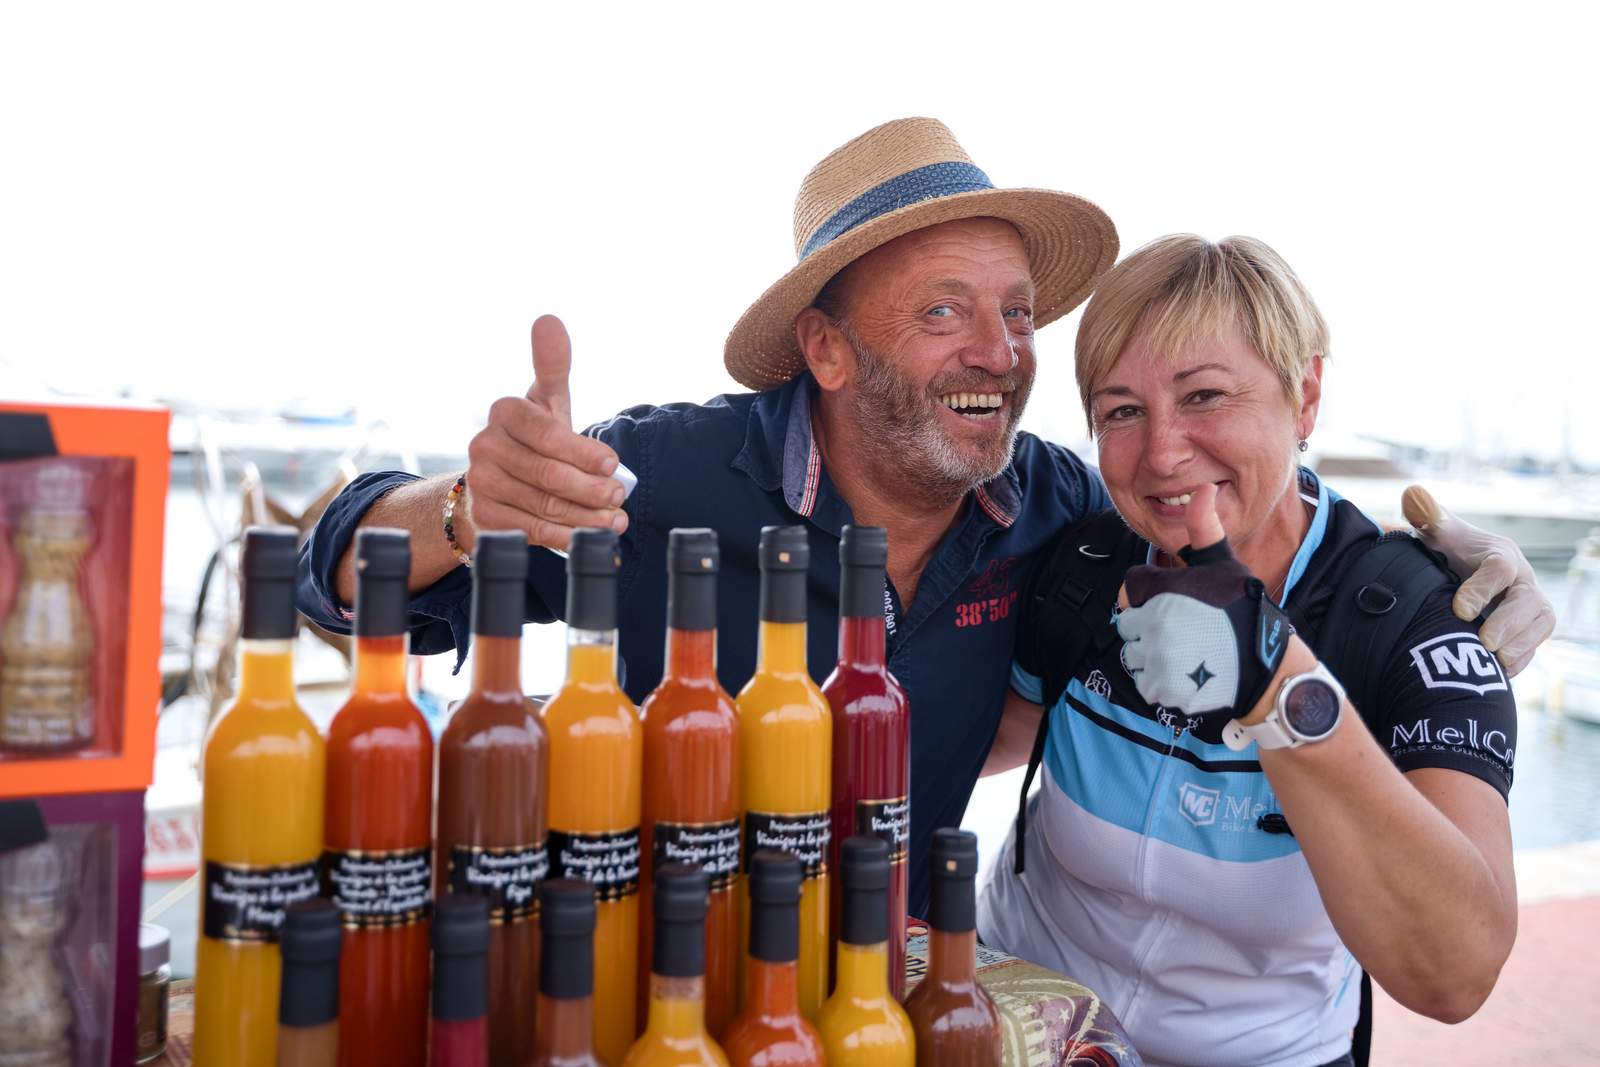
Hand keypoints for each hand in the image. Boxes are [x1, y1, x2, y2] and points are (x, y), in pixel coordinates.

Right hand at [464, 315, 630, 551]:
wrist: (497, 483)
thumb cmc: (535, 437)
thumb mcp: (546, 400)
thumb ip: (553, 365)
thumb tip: (549, 320)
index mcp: (504, 411)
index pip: (546, 432)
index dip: (581, 451)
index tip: (612, 463)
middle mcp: (483, 445)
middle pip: (547, 473)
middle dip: (590, 488)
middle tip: (620, 496)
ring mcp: (481, 483)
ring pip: (543, 504)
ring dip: (585, 516)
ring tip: (616, 519)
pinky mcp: (485, 518)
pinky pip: (532, 530)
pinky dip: (566, 536)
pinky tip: (592, 536)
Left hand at [1115, 485, 1292, 715]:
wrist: (1267, 663)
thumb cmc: (1243, 607)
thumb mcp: (1222, 563)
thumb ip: (1203, 526)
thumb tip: (1202, 487)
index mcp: (1157, 588)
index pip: (1130, 587)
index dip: (1151, 592)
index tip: (1177, 600)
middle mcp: (1149, 622)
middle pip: (1129, 622)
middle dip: (1150, 625)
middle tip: (1187, 628)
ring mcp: (1153, 658)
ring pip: (1135, 654)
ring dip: (1154, 654)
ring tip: (1189, 651)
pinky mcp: (1160, 687)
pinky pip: (1145, 682)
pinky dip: (1162, 681)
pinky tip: (1189, 673)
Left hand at [1402, 486, 1554, 675]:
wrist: (1455, 572)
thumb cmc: (1444, 551)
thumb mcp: (1433, 533)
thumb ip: (1424, 515)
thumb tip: (1412, 493)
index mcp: (1500, 554)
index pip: (1501, 568)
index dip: (1483, 589)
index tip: (1458, 609)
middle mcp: (1521, 579)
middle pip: (1529, 600)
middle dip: (1509, 622)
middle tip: (1483, 641)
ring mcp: (1529, 605)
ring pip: (1540, 623)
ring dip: (1520, 644)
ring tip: (1493, 659)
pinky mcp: (1529, 629)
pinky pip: (1535, 646)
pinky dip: (1520, 659)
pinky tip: (1498, 672)